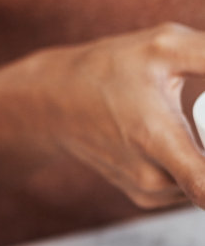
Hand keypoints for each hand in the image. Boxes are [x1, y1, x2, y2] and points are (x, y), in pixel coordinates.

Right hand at [41, 24, 204, 209]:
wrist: (56, 104)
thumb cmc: (108, 71)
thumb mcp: (167, 47)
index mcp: (155, 140)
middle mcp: (153, 180)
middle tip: (201, 112)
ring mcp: (151, 194)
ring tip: (187, 119)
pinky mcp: (151, 199)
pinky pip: (193, 186)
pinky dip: (200, 164)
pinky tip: (179, 133)